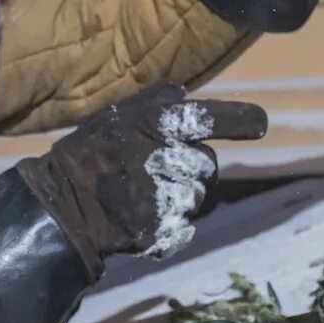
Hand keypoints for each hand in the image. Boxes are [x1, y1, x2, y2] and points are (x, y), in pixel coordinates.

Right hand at [17, 82, 267, 270]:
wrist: (63, 204)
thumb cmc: (91, 152)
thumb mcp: (117, 114)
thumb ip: (155, 101)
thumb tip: (183, 92)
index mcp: (159, 124)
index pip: (209, 118)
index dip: (240, 119)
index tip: (260, 124)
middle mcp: (169, 157)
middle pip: (210, 165)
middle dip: (193, 169)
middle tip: (159, 171)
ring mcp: (166, 197)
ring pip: (199, 197)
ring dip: (182, 196)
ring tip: (147, 194)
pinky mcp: (162, 230)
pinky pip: (186, 227)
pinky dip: (172, 225)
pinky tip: (147, 217)